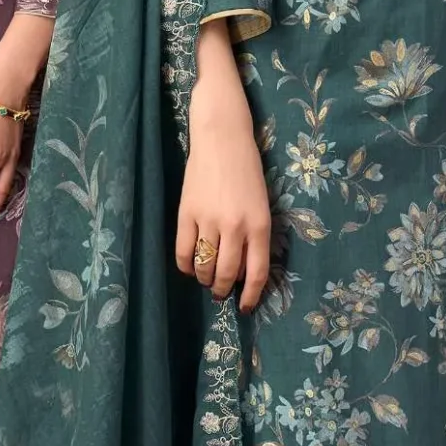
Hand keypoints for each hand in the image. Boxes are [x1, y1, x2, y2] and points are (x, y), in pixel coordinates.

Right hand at [176, 70, 272, 310]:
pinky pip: (183, 251)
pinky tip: (189, 267)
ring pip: (205, 265)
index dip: (250, 295)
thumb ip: (255, 234)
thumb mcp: (262, 203)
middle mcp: (235, 227)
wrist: (222, 138)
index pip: (257, 272)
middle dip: (224, 289)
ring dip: (205, 278)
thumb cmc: (247, 169)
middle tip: (221, 293)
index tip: (244, 307)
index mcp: (260, 224)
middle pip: (228, 274)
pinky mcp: (186, 214)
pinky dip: (186, 266)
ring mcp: (209, 221)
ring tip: (206, 279)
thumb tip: (244, 268)